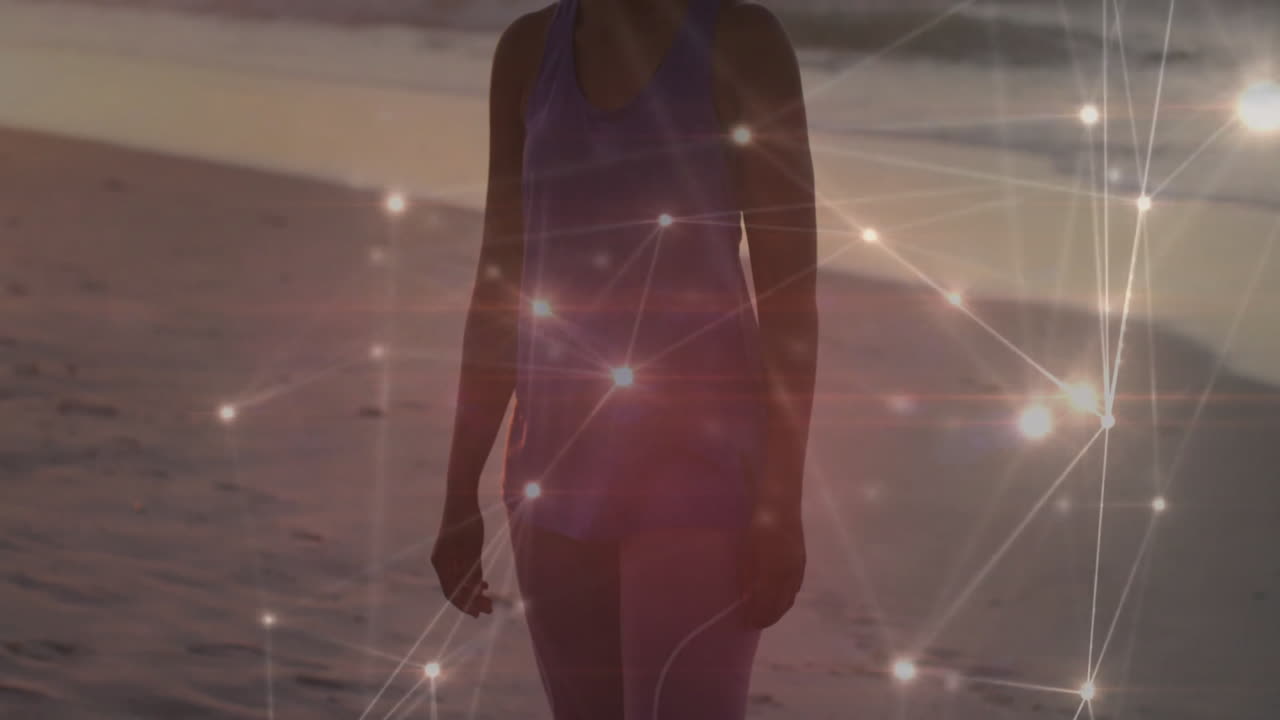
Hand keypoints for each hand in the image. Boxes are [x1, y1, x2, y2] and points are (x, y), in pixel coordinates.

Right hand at [430, 503, 492, 617]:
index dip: (465, 604)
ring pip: (460, 582)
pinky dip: (472, 580)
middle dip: (471, 602)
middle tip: (489, 611)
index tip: (478, 613)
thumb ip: (471, 568)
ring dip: (474, 593)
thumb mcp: (471, 546)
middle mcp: (442, 562)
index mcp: (441, 562)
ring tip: (490, 602)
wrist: (462, 498)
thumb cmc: (467, 520)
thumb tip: (473, 592)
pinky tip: (485, 585)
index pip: (451, 591)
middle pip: (455, 589)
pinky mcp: (455, 551)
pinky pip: (462, 571)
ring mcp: (447, 557)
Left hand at [738, 504, 805, 628]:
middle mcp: (791, 573)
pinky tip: (779, 595)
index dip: (760, 616)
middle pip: (783, 603)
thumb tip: (747, 599)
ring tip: (766, 613)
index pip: (770, 604)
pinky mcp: (799, 558)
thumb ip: (748, 576)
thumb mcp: (748, 551)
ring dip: (779, 608)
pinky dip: (786, 596)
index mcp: (779, 573)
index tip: (748, 624)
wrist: (780, 499)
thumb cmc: (759, 523)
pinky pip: (794, 585)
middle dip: (770, 616)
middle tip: (756, 623)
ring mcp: (798, 565)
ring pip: (790, 595)